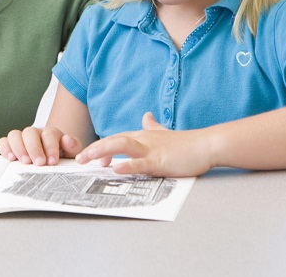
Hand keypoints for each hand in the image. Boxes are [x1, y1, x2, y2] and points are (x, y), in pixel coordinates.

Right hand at [0, 126, 83, 165]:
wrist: (51, 161)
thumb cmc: (62, 157)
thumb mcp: (72, 154)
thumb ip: (73, 147)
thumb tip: (67, 140)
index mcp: (51, 134)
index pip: (49, 134)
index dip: (50, 147)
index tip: (52, 161)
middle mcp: (35, 133)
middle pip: (30, 132)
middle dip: (34, 148)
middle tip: (38, 163)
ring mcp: (21, 138)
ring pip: (14, 135)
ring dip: (19, 148)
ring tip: (25, 162)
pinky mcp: (10, 145)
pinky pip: (3, 142)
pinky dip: (5, 148)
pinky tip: (11, 158)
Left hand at [77, 112, 213, 176]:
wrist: (207, 144)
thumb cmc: (186, 142)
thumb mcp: (164, 133)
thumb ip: (152, 126)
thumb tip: (146, 116)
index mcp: (142, 136)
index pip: (114, 140)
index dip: (100, 147)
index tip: (89, 158)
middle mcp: (142, 140)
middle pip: (112, 140)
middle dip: (93, 149)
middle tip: (78, 159)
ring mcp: (151, 150)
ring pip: (121, 146)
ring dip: (102, 151)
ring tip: (87, 159)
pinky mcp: (160, 161)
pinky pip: (141, 163)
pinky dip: (127, 165)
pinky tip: (115, 169)